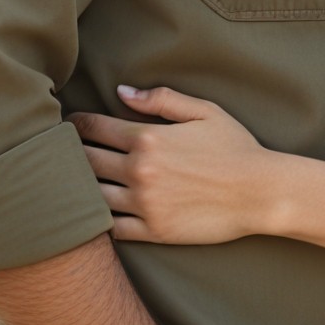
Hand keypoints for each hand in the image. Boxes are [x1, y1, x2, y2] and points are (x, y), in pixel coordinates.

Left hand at [73, 86, 269, 244]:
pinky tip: (99, 213)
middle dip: (71, 155)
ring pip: (92, 196)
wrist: (260, 192)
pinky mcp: (153, 231)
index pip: (93, 128)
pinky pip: (112, 228)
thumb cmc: (235, 147)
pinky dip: (100, 221)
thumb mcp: (204, 112)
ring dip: (80, 189)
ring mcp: (145, 204)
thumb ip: (160, 99)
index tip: (69, 125)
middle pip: (85, 161)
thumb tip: (122, 93)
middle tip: (64, 154)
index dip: (75, 124)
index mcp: (148, 138)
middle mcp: (140, 171)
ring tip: (75, 185)